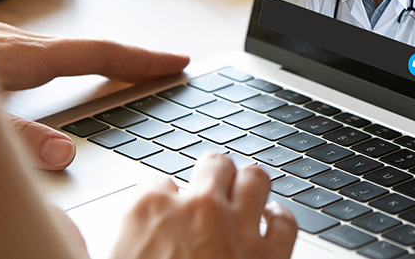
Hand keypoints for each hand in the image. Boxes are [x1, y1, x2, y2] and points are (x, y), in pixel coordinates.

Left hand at [0, 21, 188, 170]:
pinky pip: (49, 55)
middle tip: (169, 69)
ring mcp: (6, 44)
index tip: (178, 61)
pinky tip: (67, 78)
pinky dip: (75, 63)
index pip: (99, 54)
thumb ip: (20, 139)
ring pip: (68, 51)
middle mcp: (21, 44)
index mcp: (26, 56)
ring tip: (132, 73)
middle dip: (133, 58)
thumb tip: (68, 154)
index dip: (142, 59)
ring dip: (103, 60)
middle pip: (92, 48)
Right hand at [110, 153, 296, 258]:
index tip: (166, 212)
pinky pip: (284, 221)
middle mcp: (196, 208)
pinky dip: (279, 221)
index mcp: (148, 210)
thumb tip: (136, 243)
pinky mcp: (271, 255)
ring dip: (250, 187)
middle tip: (211, 190)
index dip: (164, 199)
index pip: (157, 182)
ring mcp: (237, 227)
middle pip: (214, 164)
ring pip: (255, 178)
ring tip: (245, 196)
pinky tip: (270, 225)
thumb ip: (130, 243)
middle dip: (214, 176)